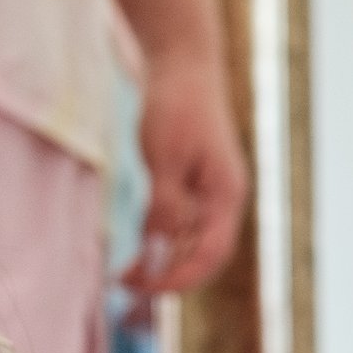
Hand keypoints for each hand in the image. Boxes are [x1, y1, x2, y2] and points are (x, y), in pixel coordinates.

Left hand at [122, 50, 246, 299]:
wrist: (184, 64)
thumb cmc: (177, 104)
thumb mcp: (164, 154)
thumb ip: (165, 201)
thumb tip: (161, 241)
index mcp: (226, 195)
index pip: (210, 254)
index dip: (180, 278)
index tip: (145, 288)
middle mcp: (223, 200)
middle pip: (203, 255)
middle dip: (168, 278)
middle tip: (126, 288)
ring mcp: (210, 192)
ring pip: (190, 243)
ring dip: (161, 263)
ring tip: (125, 277)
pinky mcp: (194, 183)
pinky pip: (180, 224)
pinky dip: (160, 241)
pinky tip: (136, 249)